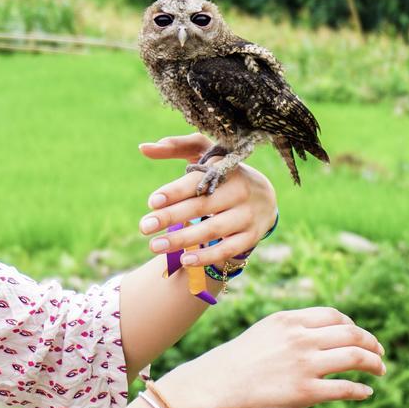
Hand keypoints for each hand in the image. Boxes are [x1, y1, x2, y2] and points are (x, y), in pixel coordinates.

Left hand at [137, 134, 276, 265]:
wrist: (265, 196)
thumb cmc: (223, 173)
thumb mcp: (205, 154)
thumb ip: (175, 147)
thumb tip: (143, 148)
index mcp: (225, 168)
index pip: (198, 180)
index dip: (175, 191)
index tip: (152, 202)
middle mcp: (239, 191)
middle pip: (201, 206)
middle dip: (170, 217)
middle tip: (144, 227)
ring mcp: (247, 215)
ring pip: (213, 229)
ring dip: (182, 239)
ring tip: (154, 245)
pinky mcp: (251, 236)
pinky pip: (228, 249)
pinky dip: (207, 256)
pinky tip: (185, 260)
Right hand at [158, 307, 386, 407]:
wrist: (213, 386)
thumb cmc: (234, 362)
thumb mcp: (263, 333)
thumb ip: (290, 332)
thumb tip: (319, 339)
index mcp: (288, 320)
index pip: (334, 315)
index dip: (353, 325)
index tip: (359, 336)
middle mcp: (300, 338)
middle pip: (352, 333)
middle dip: (372, 343)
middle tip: (379, 353)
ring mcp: (305, 365)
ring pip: (356, 357)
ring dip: (374, 364)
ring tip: (380, 370)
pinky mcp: (306, 392)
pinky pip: (346, 388)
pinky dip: (361, 390)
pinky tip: (366, 393)